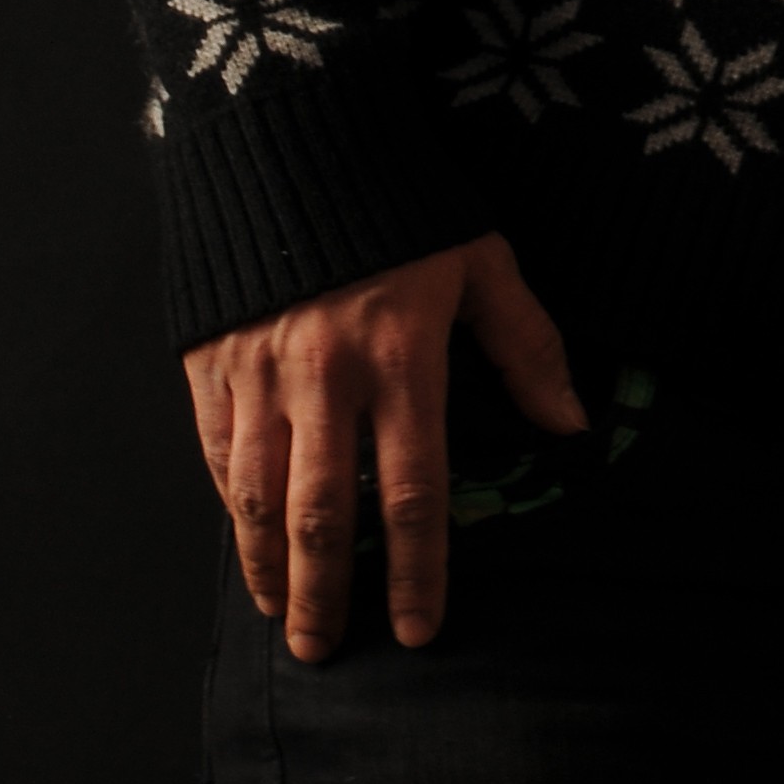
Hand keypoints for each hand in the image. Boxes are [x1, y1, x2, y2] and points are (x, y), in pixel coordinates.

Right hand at [183, 232, 585, 665]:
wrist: (295, 131)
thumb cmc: (400, 198)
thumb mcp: (481, 259)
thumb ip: (526, 345)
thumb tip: (572, 425)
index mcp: (401, 359)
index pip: (414, 492)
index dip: (418, 571)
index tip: (419, 630)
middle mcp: (325, 377)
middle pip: (325, 515)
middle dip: (329, 593)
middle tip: (329, 652)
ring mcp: (259, 371)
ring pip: (259, 496)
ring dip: (270, 566)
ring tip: (284, 614)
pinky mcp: (210, 358)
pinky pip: (217, 451)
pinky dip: (230, 505)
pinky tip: (247, 538)